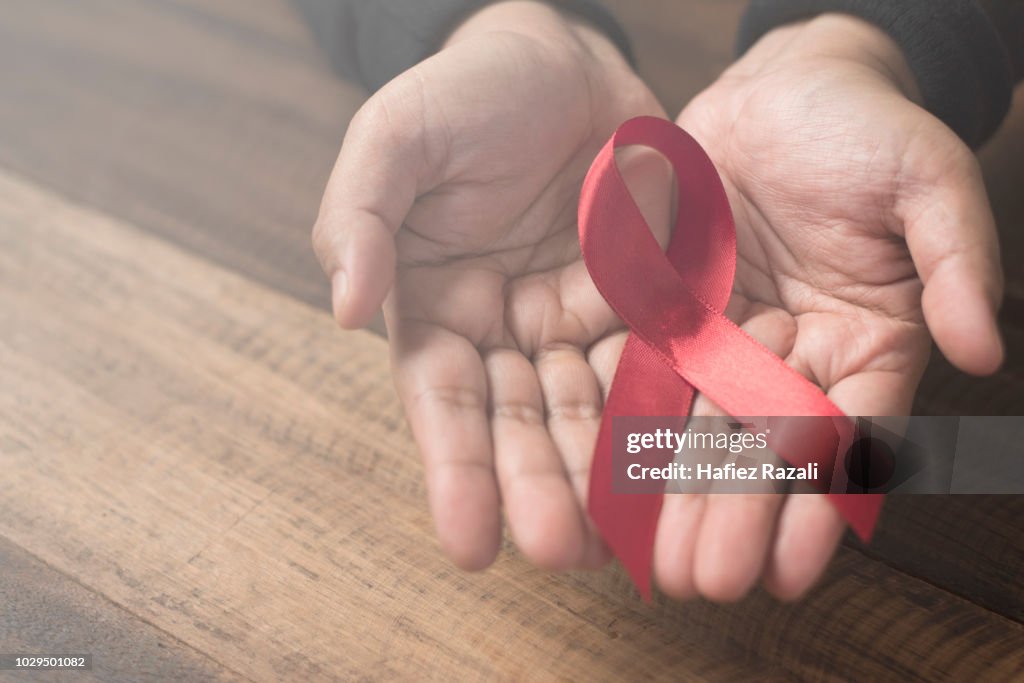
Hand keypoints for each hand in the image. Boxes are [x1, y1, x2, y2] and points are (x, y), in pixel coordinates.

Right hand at [313, 2, 670, 570]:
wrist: (562, 57)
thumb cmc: (465, 95)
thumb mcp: (395, 140)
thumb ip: (361, 219)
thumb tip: (345, 310)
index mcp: (439, 310)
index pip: (444, 404)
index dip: (454, 472)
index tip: (467, 545)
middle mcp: (509, 333)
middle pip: (524, 424)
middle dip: (539, 488)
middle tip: (559, 553)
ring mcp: (580, 322)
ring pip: (597, 410)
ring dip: (610, 474)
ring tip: (628, 534)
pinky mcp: (648, 302)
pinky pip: (665, 363)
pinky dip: (677, 414)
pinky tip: (693, 463)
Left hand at [653, 14, 1004, 600]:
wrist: (778, 92)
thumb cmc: (864, 127)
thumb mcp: (925, 179)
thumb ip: (955, 258)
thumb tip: (980, 345)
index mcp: (867, 343)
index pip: (850, 439)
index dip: (823, 505)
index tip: (795, 569)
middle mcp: (793, 360)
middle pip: (763, 452)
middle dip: (735, 518)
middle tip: (706, 582)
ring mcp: (728, 343)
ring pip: (699, 429)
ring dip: (676, 497)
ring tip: (654, 559)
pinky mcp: (669, 316)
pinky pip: (645, 376)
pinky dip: (628, 428)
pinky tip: (608, 480)